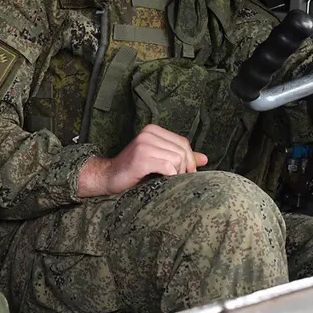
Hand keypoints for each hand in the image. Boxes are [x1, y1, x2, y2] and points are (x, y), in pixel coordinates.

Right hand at [77, 124, 208, 197]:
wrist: (108, 177)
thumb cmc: (134, 171)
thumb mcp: (159, 160)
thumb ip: (180, 158)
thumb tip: (205, 159)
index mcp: (153, 130)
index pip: (183, 143)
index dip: (190, 160)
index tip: (187, 174)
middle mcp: (148, 133)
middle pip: (182, 151)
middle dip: (185, 169)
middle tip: (180, 181)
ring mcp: (144, 144)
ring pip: (177, 159)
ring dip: (177, 174)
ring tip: (168, 182)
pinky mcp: (141, 157)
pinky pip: (168, 166)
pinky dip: (170, 177)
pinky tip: (162, 182)